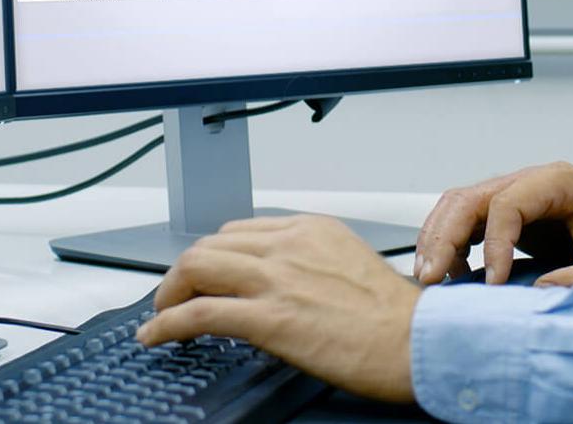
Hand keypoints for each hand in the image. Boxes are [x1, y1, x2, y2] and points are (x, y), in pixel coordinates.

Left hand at [134, 215, 419, 402]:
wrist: (415, 342)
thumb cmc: (395, 316)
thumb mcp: (350, 264)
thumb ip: (311, 262)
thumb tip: (282, 283)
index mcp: (311, 229)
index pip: (240, 231)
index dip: (213, 255)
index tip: (205, 274)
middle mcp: (289, 245)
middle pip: (210, 245)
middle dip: (184, 271)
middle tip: (175, 295)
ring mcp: (277, 278)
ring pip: (196, 268)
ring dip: (168, 293)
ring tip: (161, 313)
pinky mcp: (268, 318)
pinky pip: (198, 313)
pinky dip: (166, 323)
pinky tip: (156, 335)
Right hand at [412, 161, 572, 287]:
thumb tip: (543, 292)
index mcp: (558, 182)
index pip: (506, 204)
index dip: (494, 243)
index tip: (494, 283)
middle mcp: (529, 181)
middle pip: (470, 198)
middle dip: (445, 237)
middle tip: (432, 277)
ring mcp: (514, 194)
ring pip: (458, 205)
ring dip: (438, 239)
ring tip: (429, 277)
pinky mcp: (504, 212)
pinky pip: (464, 220)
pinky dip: (448, 243)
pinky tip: (449, 274)